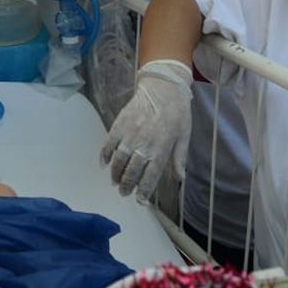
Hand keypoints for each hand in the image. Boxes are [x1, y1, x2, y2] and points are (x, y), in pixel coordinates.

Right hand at [100, 60, 193, 201]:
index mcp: (161, 150)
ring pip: (118, 161)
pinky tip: (104, 164)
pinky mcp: (119, 124)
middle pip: (131, 172)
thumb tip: (180, 179)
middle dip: (126, 186)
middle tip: (124, 193)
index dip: (143, 192)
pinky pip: (108, 144)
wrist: (163, 87)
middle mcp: (143, 145)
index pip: (149, 177)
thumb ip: (179, 158)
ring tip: (115, 182)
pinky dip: (104, 156)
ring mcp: (129, 135)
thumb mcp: (184, 136)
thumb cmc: (177, 112)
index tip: (140, 201)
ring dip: (115, 174)